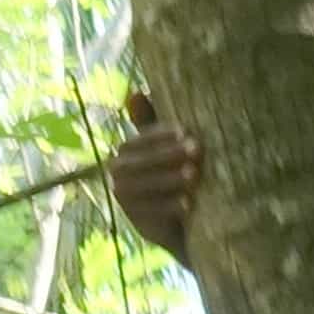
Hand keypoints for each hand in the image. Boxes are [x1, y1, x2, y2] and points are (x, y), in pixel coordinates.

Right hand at [107, 85, 204, 258]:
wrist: (179, 220)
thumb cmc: (173, 172)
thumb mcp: (167, 146)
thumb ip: (152, 121)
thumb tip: (135, 92)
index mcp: (125, 151)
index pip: (140, 139)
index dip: (162, 134)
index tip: (186, 131)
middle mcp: (117, 174)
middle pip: (141, 162)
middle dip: (169, 155)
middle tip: (196, 150)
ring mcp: (124, 199)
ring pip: (144, 187)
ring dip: (170, 180)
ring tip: (194, 175)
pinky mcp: (136, 221)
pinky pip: (150, 212)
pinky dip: (170, 207)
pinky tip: (189, 203)